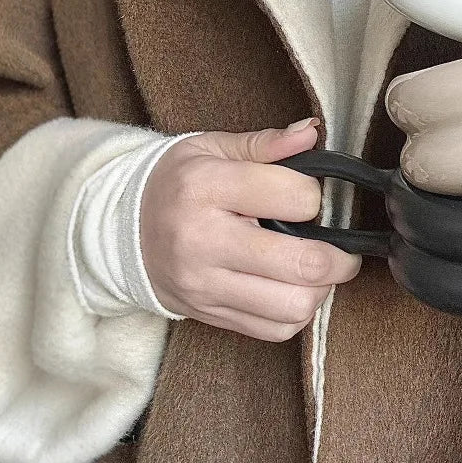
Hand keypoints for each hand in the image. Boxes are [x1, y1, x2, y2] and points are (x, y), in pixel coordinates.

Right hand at [140, 118, 360, 340]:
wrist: (119, 228)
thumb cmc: (178, 183)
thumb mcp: (214, 148)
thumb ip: (267, 143)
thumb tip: (312, 132)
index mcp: (205, 187)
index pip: (295, 197)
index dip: (315, 196)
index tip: (308, 197)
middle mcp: (203, 241)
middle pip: (302, 263)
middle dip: (339, 258)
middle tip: (342, 249)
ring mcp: (204, 285)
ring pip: (293, 306)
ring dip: (320, 290)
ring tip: (315, 270)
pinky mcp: (208, 314)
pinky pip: (274, 330)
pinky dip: (296, 314)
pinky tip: (291, 289)